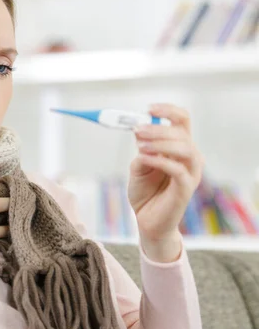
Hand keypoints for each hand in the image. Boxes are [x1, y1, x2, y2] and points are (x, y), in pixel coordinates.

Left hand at [128, 104, 203, 260]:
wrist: (146, 220)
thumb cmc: (145, 192)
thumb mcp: (138, 165)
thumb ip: (142, 148)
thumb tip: (139, 129)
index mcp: (179, 147)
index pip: (182, 120)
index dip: (168, 111)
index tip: (148, 108)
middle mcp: (190, 157)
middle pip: (182, 132)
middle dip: (158, 128)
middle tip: (137, 129)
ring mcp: (190, 173)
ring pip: (184, 148)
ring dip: (160, 142)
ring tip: (139, 145)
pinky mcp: (186, 188)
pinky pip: (177, 169)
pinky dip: (159, 160)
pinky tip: (143, 158)